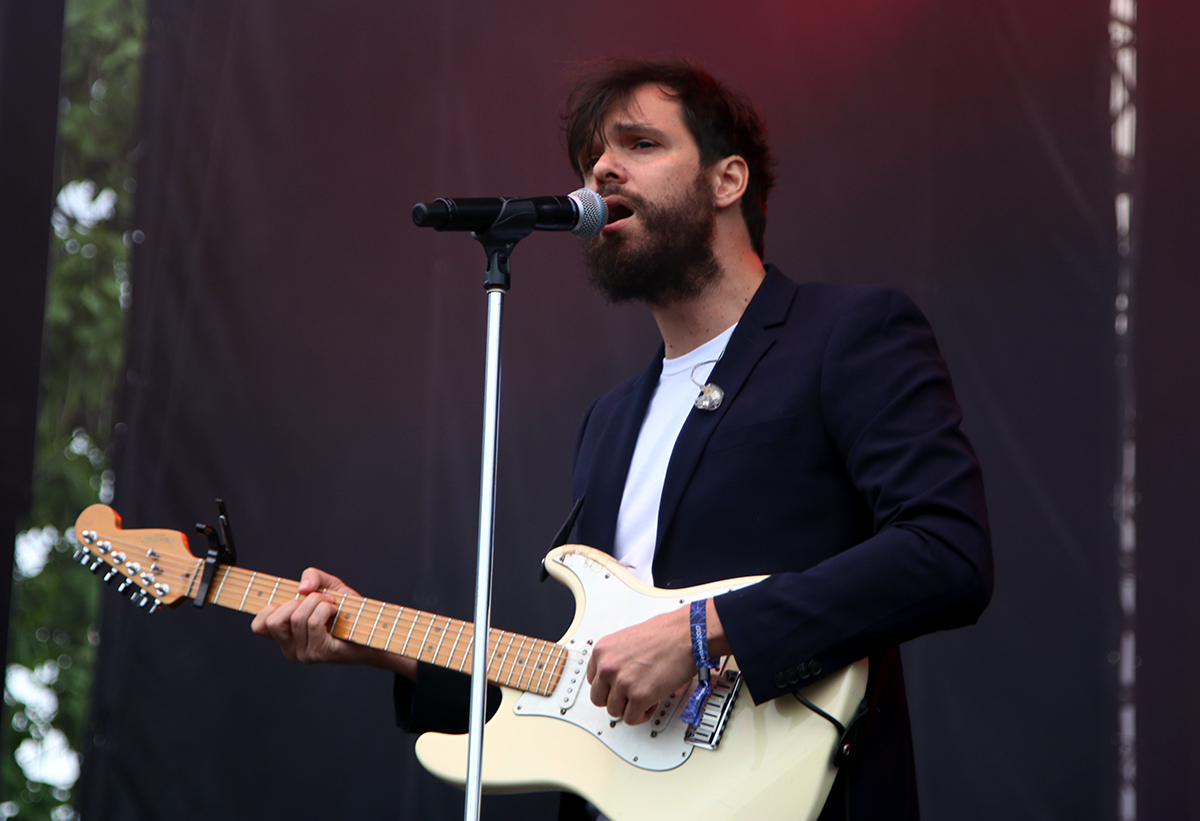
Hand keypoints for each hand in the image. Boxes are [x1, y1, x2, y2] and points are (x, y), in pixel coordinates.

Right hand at [250, 567, 415, 677]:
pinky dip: (325, 609)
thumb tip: (301, 588)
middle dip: (297, 601)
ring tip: (331, 604)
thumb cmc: (349, 611)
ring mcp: (304, 654)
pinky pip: (312, 623)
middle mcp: (290, 649)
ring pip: (296, 618)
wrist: (374, 630)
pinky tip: (336, 611)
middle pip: (272, 620)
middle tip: (318, 600)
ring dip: (317, 601)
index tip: (292, 599)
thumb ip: (312, 577)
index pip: (258, 626)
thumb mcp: (329, 586)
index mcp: (285, 636)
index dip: (269, 608)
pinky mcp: (320, 653)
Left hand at [586, 598, 727, 724]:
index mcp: (603, 651)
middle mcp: (608, 666)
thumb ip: (616, 659)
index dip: (609, 686)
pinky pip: (632, 718)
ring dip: (630, 708)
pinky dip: (642, 715)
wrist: (686, 635)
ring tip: (645, 696)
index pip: (593, 680)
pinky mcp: (639, 696)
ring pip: (614, 711)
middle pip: (599, 699)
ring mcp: (622, 682)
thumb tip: (614, 676)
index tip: (618, 687)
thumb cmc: (665, 634)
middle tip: (630, 695)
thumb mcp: (627, 640)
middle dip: (616, 699)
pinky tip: (652, 702)